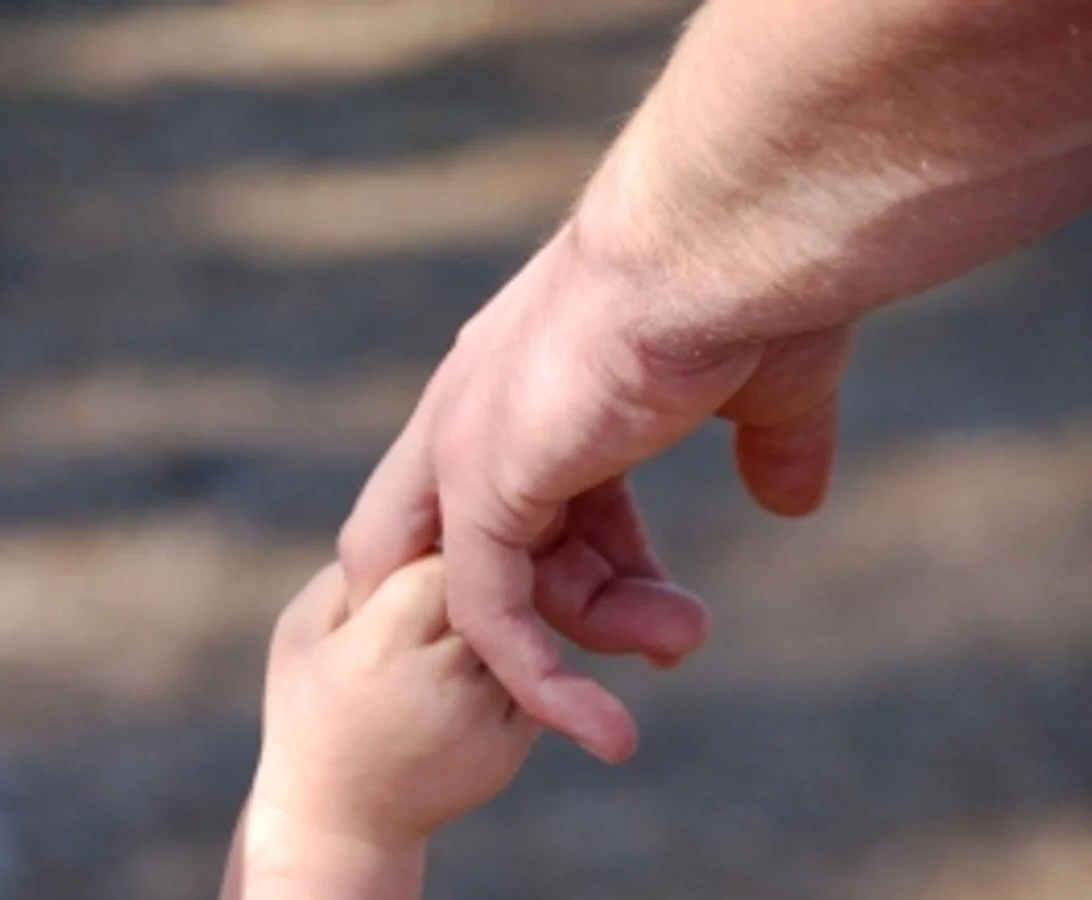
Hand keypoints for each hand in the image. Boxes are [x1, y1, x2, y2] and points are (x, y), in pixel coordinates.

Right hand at [250, 558, 540, 848]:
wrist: (342, 822)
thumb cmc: (310, 709)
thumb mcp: (301, 631)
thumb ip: (353, 569)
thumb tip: (418, 519)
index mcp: (382, 645)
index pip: (443, 558)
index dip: (437, 545)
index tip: (420, 549)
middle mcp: (445, 679)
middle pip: (488, 589)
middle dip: (474, 576)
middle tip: (444, 582)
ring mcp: (487, 716)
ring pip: (517, 626)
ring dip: (497, 614)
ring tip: (446, 632)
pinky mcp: (516, 742)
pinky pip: (528, 671)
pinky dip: (507, 659)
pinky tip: (461, 674)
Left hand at [339, 227, 849, 762]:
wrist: (725, 240)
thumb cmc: (748, 286)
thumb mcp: (765, 385)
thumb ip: (770, 443)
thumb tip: (792, 500)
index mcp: (531, 379)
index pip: (542, 496)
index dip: (599, 556)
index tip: (664, 598)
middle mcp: (477, 409)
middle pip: (496, 547)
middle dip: (574, 603)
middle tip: (672, 633)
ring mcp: (467, 446)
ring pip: (493, 589)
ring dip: (592, 640)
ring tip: (683, 641)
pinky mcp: (478, 486)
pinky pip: (486, 617)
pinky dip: (537, 683)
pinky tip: (605, 732)